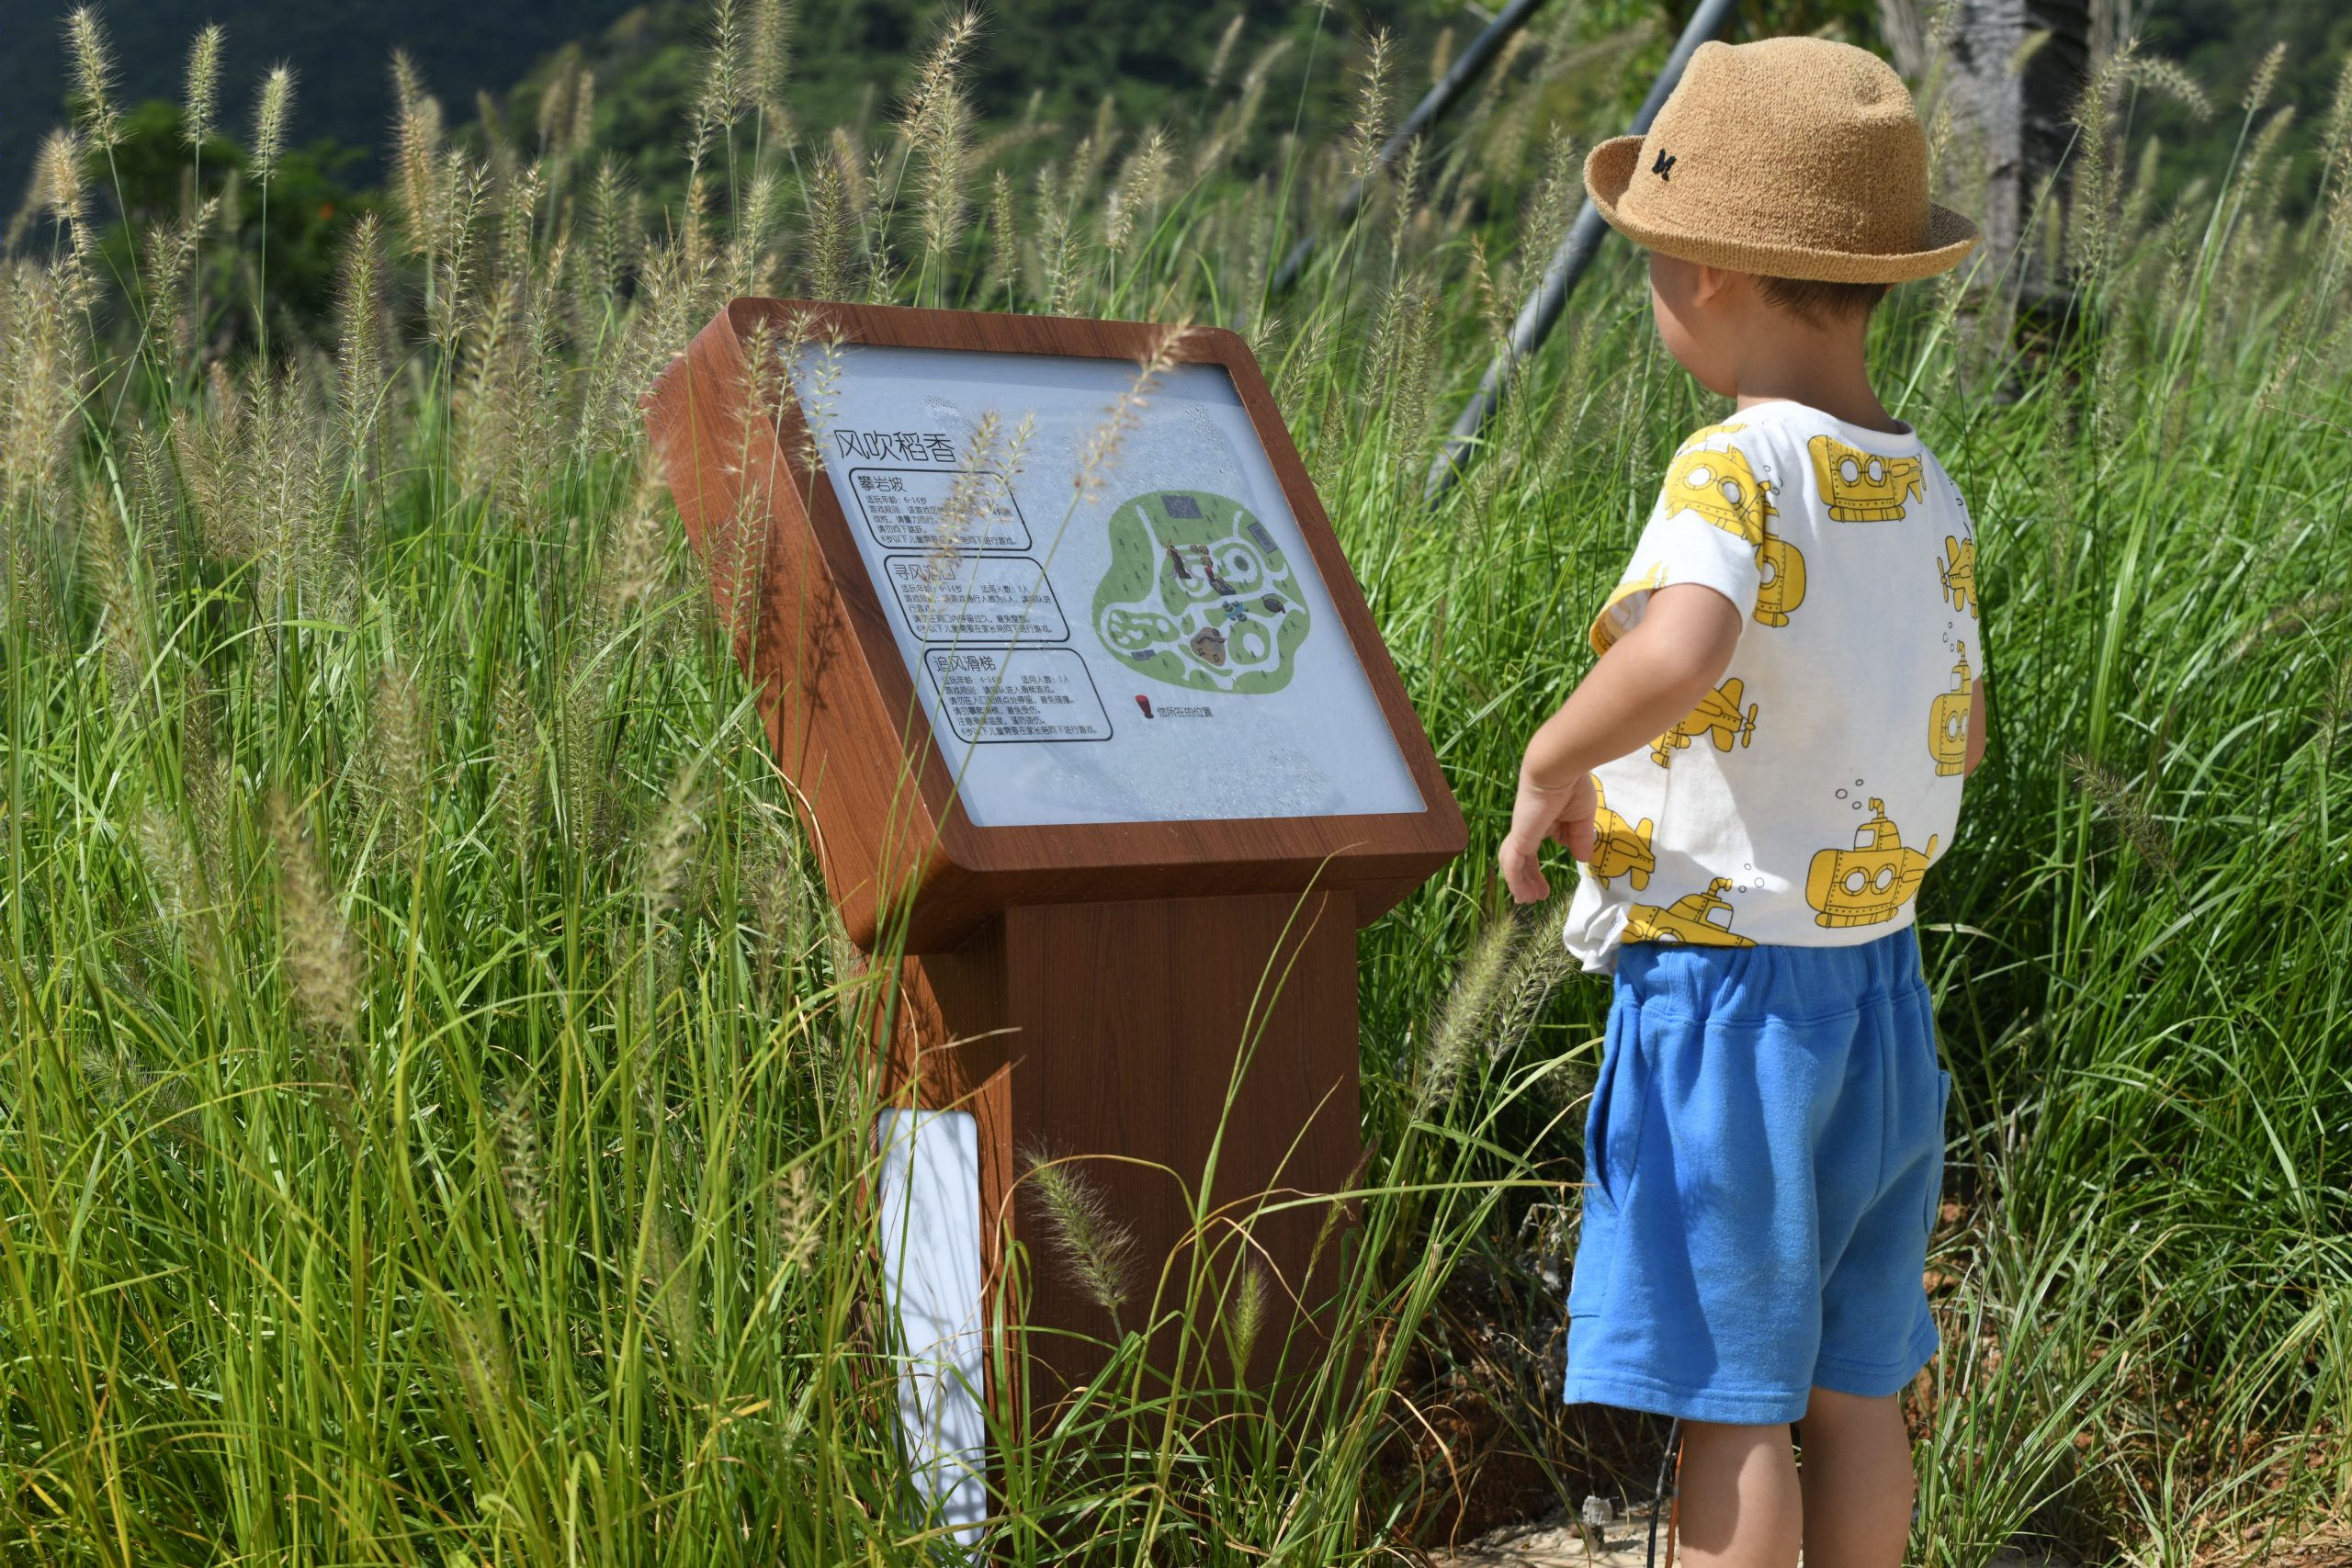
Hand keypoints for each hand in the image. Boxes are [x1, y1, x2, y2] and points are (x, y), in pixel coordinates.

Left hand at [1498, 770, 1597, 903]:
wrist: (1558, 770)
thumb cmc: (1572, 787)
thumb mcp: (1582, 818)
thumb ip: (1580, 839)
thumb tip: (1582, 859)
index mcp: (1543, 821)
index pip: (1535, 847)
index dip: (1538, 867)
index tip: (1549, 883)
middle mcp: (1529, 828)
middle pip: (1522, 859)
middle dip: (1528, 879)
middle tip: (1535, 897)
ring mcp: (1522, 833)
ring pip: (1513, 863)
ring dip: (1520, 884)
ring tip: (1528, 900)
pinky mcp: (1520, 838)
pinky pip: (1512, 865)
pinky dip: (1515, 881)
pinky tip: (1522, 895)